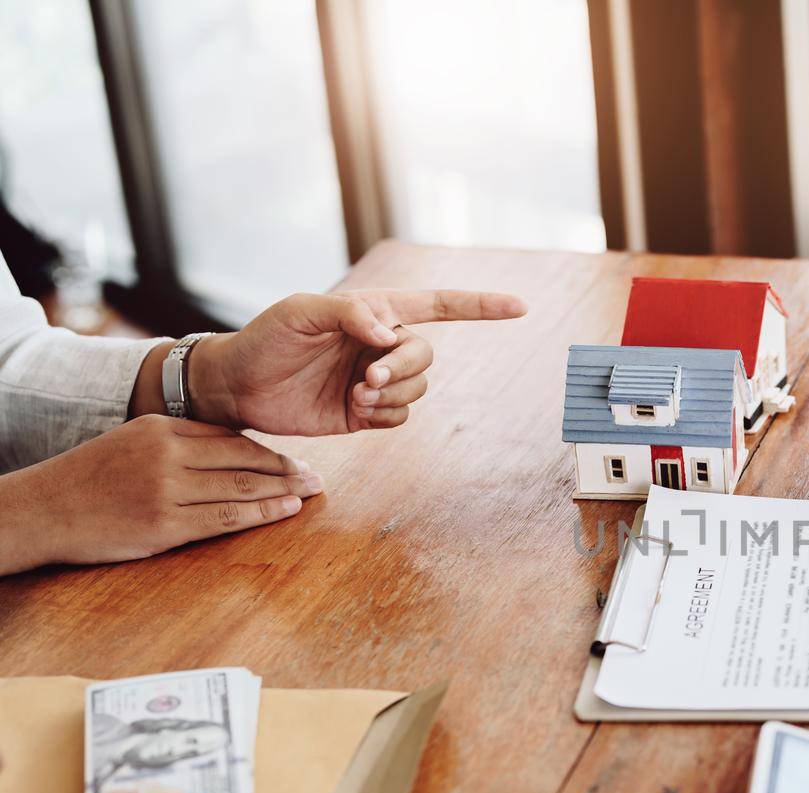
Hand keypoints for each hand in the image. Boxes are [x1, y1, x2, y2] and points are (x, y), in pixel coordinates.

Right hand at [0, 414, 321, 574]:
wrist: (43, 509)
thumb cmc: (92, 478)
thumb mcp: (133, 442)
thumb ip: (181, 443)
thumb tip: (236, 451)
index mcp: (161, 428)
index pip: (230, 438)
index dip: (268, 452)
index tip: (295, 460)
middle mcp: (166, 454)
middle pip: (243, 460)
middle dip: (286, 469)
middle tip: (317, 476)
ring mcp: (165, 491)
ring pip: (241, 488)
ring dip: (283, 491)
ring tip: (311, 492)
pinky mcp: (163, 526)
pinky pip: (225, 519)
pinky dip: (262, 514)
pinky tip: (286, 512)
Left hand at [186, 288, 526, 434]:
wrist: (237, 387)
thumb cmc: (265, 339)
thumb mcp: (300, 312)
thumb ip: (349, 313)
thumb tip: (389, 334)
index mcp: (375, 312)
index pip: (438, 305)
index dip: (481, 306)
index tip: (520, 306)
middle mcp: (382, 345)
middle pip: (427, 356)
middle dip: (404, 370)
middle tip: (367, 379)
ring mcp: (376, 380)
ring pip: (418, 390)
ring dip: (393, 395)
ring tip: (355, 395)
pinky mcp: (366, 413)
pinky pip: (400, 418)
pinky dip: (385, 417)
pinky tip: (356, 411)